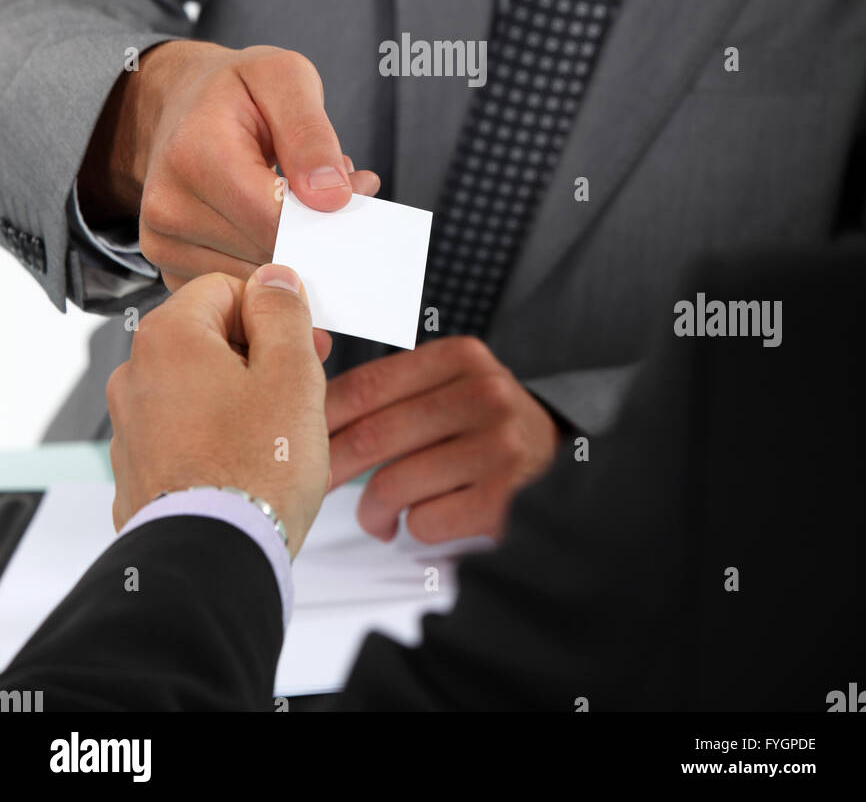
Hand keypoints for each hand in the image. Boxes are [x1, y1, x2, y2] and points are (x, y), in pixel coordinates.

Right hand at [79, 40, 379, 290]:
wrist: (177, 105)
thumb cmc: (234, 90)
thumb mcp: (284, 78)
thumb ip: (312, 134)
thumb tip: (332, 197)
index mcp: (194, 153)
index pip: (275, 219)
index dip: (326, 215)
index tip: (352, 191)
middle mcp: (167, 206)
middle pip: (268, 254)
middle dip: (314, 232)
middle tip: (327, 193)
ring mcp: (163, 244)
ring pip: (257, 280)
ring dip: (292, 251)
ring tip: (293, 205)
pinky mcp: (169, 268)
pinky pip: (238, 291)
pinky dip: (265, 267)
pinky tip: (269, 228)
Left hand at [107, 264, 331, 557]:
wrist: (214, 560)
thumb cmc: (255, 472)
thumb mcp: (292, 373)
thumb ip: (283, 313)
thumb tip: (274, 279)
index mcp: (170, 338)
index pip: (227, 288)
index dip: (274, 312)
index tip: (303, 342)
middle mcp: (136, 375)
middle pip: (210, 337)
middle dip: (258, 355)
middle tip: (300, 389)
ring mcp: (132, 425)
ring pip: (198, 386)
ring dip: (239, 397)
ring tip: (277, 434)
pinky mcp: (137, 469)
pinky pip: (184, 431)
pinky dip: (215, 436)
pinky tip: (248, 464)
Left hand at [326, 336, 561, 542]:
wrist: (561, 464)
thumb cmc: (486, 429)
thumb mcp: (452, 386)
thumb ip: (396, 389)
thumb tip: (309, 408)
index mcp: (461, 357)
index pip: (368, 384)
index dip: (321, 416)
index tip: (292, 438)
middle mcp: (485, 394)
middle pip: (374, 435)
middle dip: (332, 468)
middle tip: (313, 485)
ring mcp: (498, 447)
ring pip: (393, 484)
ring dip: (371, 511)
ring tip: (378, 516)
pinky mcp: (504, 500)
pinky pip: (424, 521)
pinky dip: (411, 530)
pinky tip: (420, 523)